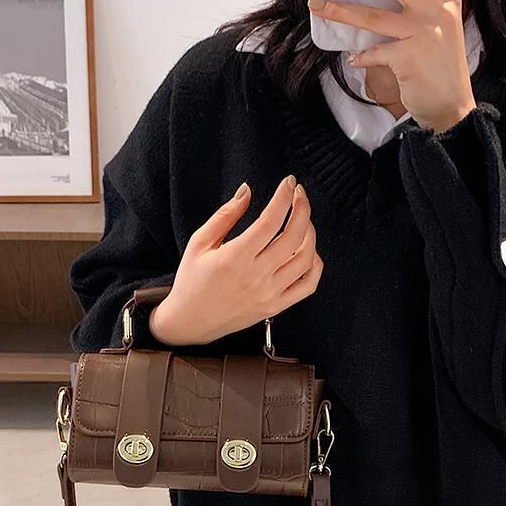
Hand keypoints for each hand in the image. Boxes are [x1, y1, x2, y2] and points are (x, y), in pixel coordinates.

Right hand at [150, 177, 322, 346]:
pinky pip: (307, 286)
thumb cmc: (192, 280)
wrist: (190, 322)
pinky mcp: (275, 307)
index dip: (284, 196)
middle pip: (294, 236)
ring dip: (310, 233)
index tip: (289, 182)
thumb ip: (226, 215)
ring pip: (306, 259)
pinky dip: (315, 265)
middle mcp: (257, 276)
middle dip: (302, 208)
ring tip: (303, 220)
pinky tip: (308, 251)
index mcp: (236, 257)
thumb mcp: (200, 242)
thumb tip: (247, 190)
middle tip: (299, 194)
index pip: (271, 220)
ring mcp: (269, 294)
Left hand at [310, 0, 474, 131]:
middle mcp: (435, 7)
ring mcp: (421, 32)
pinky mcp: (408, 59)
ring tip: (316, 4)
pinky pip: (375, 52)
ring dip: (340, 10)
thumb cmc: (442, 63)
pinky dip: (361, 55)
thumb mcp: (443, 21)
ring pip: (373, 15)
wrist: (452, 108)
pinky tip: (353, 57)